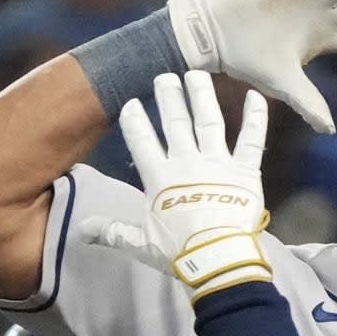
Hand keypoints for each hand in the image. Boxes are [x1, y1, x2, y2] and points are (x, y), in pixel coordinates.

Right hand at [83, 71, 271, 300]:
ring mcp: (218, 163)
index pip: (142, 141)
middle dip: (168, 97)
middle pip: (175, 122)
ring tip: (196, 75)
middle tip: (164, 76)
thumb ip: (112, 232)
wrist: (218, 260)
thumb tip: (80, 231)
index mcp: (160, 178)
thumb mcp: (139, 243)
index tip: (130, 103)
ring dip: (202, 95)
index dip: (134, 121)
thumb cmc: (178, 253)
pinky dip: (256, 116)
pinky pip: (252, 139)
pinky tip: (255, 94)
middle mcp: (187, 162)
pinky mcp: (246, 172)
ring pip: (209, 121)